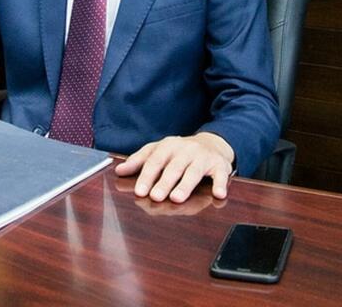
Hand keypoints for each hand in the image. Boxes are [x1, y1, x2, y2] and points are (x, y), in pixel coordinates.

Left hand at [114, 132, 234, 203]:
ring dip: (186, 185)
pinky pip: (221, 175)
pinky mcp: (220, 165)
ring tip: (177, 198)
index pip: (155, 161)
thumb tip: (119, 171)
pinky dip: (221, 184)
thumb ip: (139, 161)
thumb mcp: (158, 151)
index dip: (147, 176)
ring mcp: (203, 157)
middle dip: (164, 182)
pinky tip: (219, 195)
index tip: (140, 191)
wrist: (212, 144)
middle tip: (155, 197)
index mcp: (168, 146)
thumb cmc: (180, 152)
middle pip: (174, 167)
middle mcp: (186, 150)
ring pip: (194, 172)